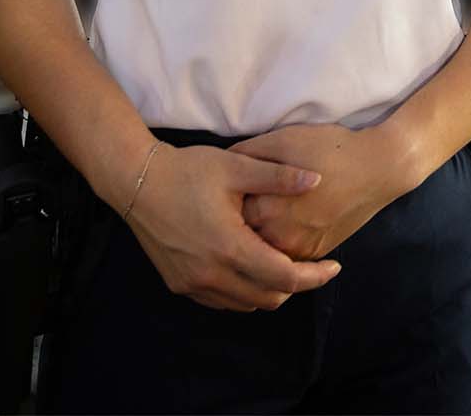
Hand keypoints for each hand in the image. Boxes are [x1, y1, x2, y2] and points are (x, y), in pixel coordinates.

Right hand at [121, 144, 341, 311]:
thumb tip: (317, 180)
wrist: (135, 181)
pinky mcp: (180, 285)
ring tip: (279, 262)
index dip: (315, 276)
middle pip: (269, 298)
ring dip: (268, 289)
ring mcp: (193, 284)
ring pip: (245, 303)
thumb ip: (279, 176)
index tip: (334, 266)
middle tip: (308, 262)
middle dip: (294, 285)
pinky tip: (248, 266)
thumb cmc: (187, 170)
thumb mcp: (236, 166)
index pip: (285, 278)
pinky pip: (221, 300)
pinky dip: (242, 290)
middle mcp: (212, 274)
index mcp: (230, 247)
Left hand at [230, 123, 416, 263]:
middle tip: (239, 204)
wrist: (378, 167)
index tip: (225, 192)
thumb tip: (220, 164)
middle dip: (237, 223)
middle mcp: (280, 237)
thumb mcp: (282, 140)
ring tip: (260, 215)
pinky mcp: (317, 253)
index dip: (226, 202)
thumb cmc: (328, 148)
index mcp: (266, 210)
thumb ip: (247, 154)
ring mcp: (300, 249)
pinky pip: (286, 255)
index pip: (228, 214)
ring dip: (257, 238)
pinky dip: (277, 245)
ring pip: (264, 251)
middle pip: (244, 236)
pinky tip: (279, 225)